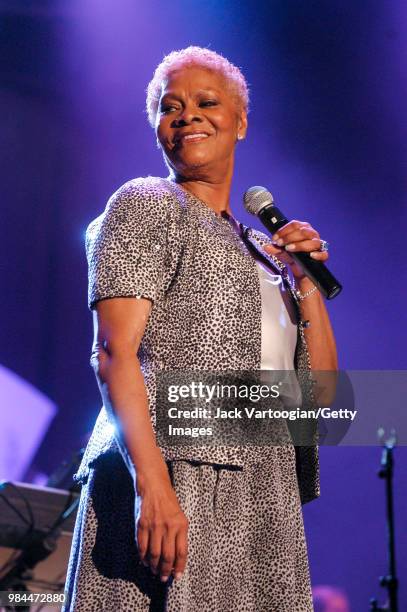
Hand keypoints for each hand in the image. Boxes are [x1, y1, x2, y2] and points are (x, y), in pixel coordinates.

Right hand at [135, 467, 188, 583]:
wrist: (154, 487)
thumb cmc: (169, 502)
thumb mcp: (180, 516)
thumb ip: (179, 535)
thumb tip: (176, 557)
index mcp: (181, 525)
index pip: (182, 552)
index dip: (180, 567)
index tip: (178, 576)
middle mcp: (168, 527)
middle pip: (167, 556)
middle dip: (166, 570)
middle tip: (164, 578)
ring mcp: (154, 526)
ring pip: (154, 554)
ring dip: (154, 566)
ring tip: (155, 572)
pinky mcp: (142, 525)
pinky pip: (142, 546)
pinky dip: (143, 557)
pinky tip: (145, 562)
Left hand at [263, 220, 327, 278]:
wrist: (300, 271)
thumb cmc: (293, 257)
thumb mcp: (282, 252)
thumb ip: (275, 249)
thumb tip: (266, 246)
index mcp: (303, 229)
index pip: (295, 225)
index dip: (284, 230)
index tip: (275, 238)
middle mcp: (312, 235)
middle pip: (303, 231)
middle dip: (290, 237)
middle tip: (280, 243)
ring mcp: (318, 245)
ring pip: (313, 241)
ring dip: (300, 245)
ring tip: (289, 248)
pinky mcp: (322, 256)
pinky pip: (324, 254)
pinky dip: (318, 254)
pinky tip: (310, 255)